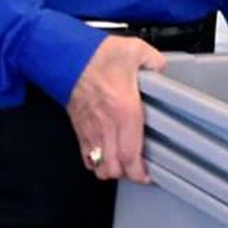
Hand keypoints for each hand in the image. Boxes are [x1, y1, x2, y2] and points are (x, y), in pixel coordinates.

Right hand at [67, 36, 165, 183]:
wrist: (65, 55)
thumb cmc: (96, 55)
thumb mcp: (136, 51)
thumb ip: (155, 62)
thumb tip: (162, 70)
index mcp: (124, 110)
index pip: (130, 155)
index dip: (139, 173)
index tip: (148, 176)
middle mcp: (106, 125)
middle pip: (114, 168)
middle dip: (128, 176)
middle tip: (140, 172)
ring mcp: (90, 129)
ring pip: (98, 167)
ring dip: (111, 170)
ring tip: (124, 167)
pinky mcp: (79, 127)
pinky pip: (85, 156)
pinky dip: (96, 162)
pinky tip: (107, 157)